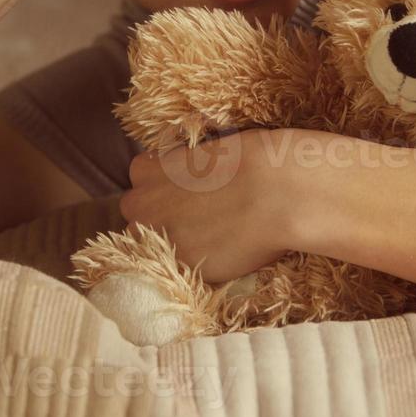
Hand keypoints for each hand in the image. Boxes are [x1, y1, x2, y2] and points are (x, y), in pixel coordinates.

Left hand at [119, 128, 300, 283]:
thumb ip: (184, 167)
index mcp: (145, 170)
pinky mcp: (181, 266)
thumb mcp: (204, 150)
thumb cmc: (248, 159)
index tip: (187, 188)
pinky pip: (179, 265)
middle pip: (140, 213)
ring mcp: (158, 239)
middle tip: (197, 214)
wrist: (275, 192)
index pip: (142, 180)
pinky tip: (220, 249)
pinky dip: (194, 260)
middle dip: (161, 215)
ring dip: (172, 240)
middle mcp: (141, 206)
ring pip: (153, 244)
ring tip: (209, 234)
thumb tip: (190, 177)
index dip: (165, 185)